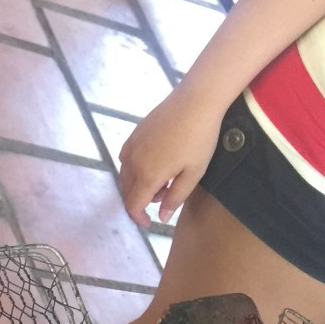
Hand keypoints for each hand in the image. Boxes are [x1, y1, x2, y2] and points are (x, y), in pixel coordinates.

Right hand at [117, 89, 225, 226]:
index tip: (149, 222)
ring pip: (125, 176)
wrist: (196, 100)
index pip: (133, 206)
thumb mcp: (193, 173)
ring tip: (161, 179)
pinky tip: (151, 162)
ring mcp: (131, 148)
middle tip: (164, 196)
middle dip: (141, 201)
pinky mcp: (133, 135)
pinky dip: (133, 169)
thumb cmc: (199, 138)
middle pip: (127, 192)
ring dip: (138, 185)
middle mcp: (133, 164)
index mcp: (148, 177)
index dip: (139, 218)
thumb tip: (162, 217)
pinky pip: (126, 160)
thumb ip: (175, 197)